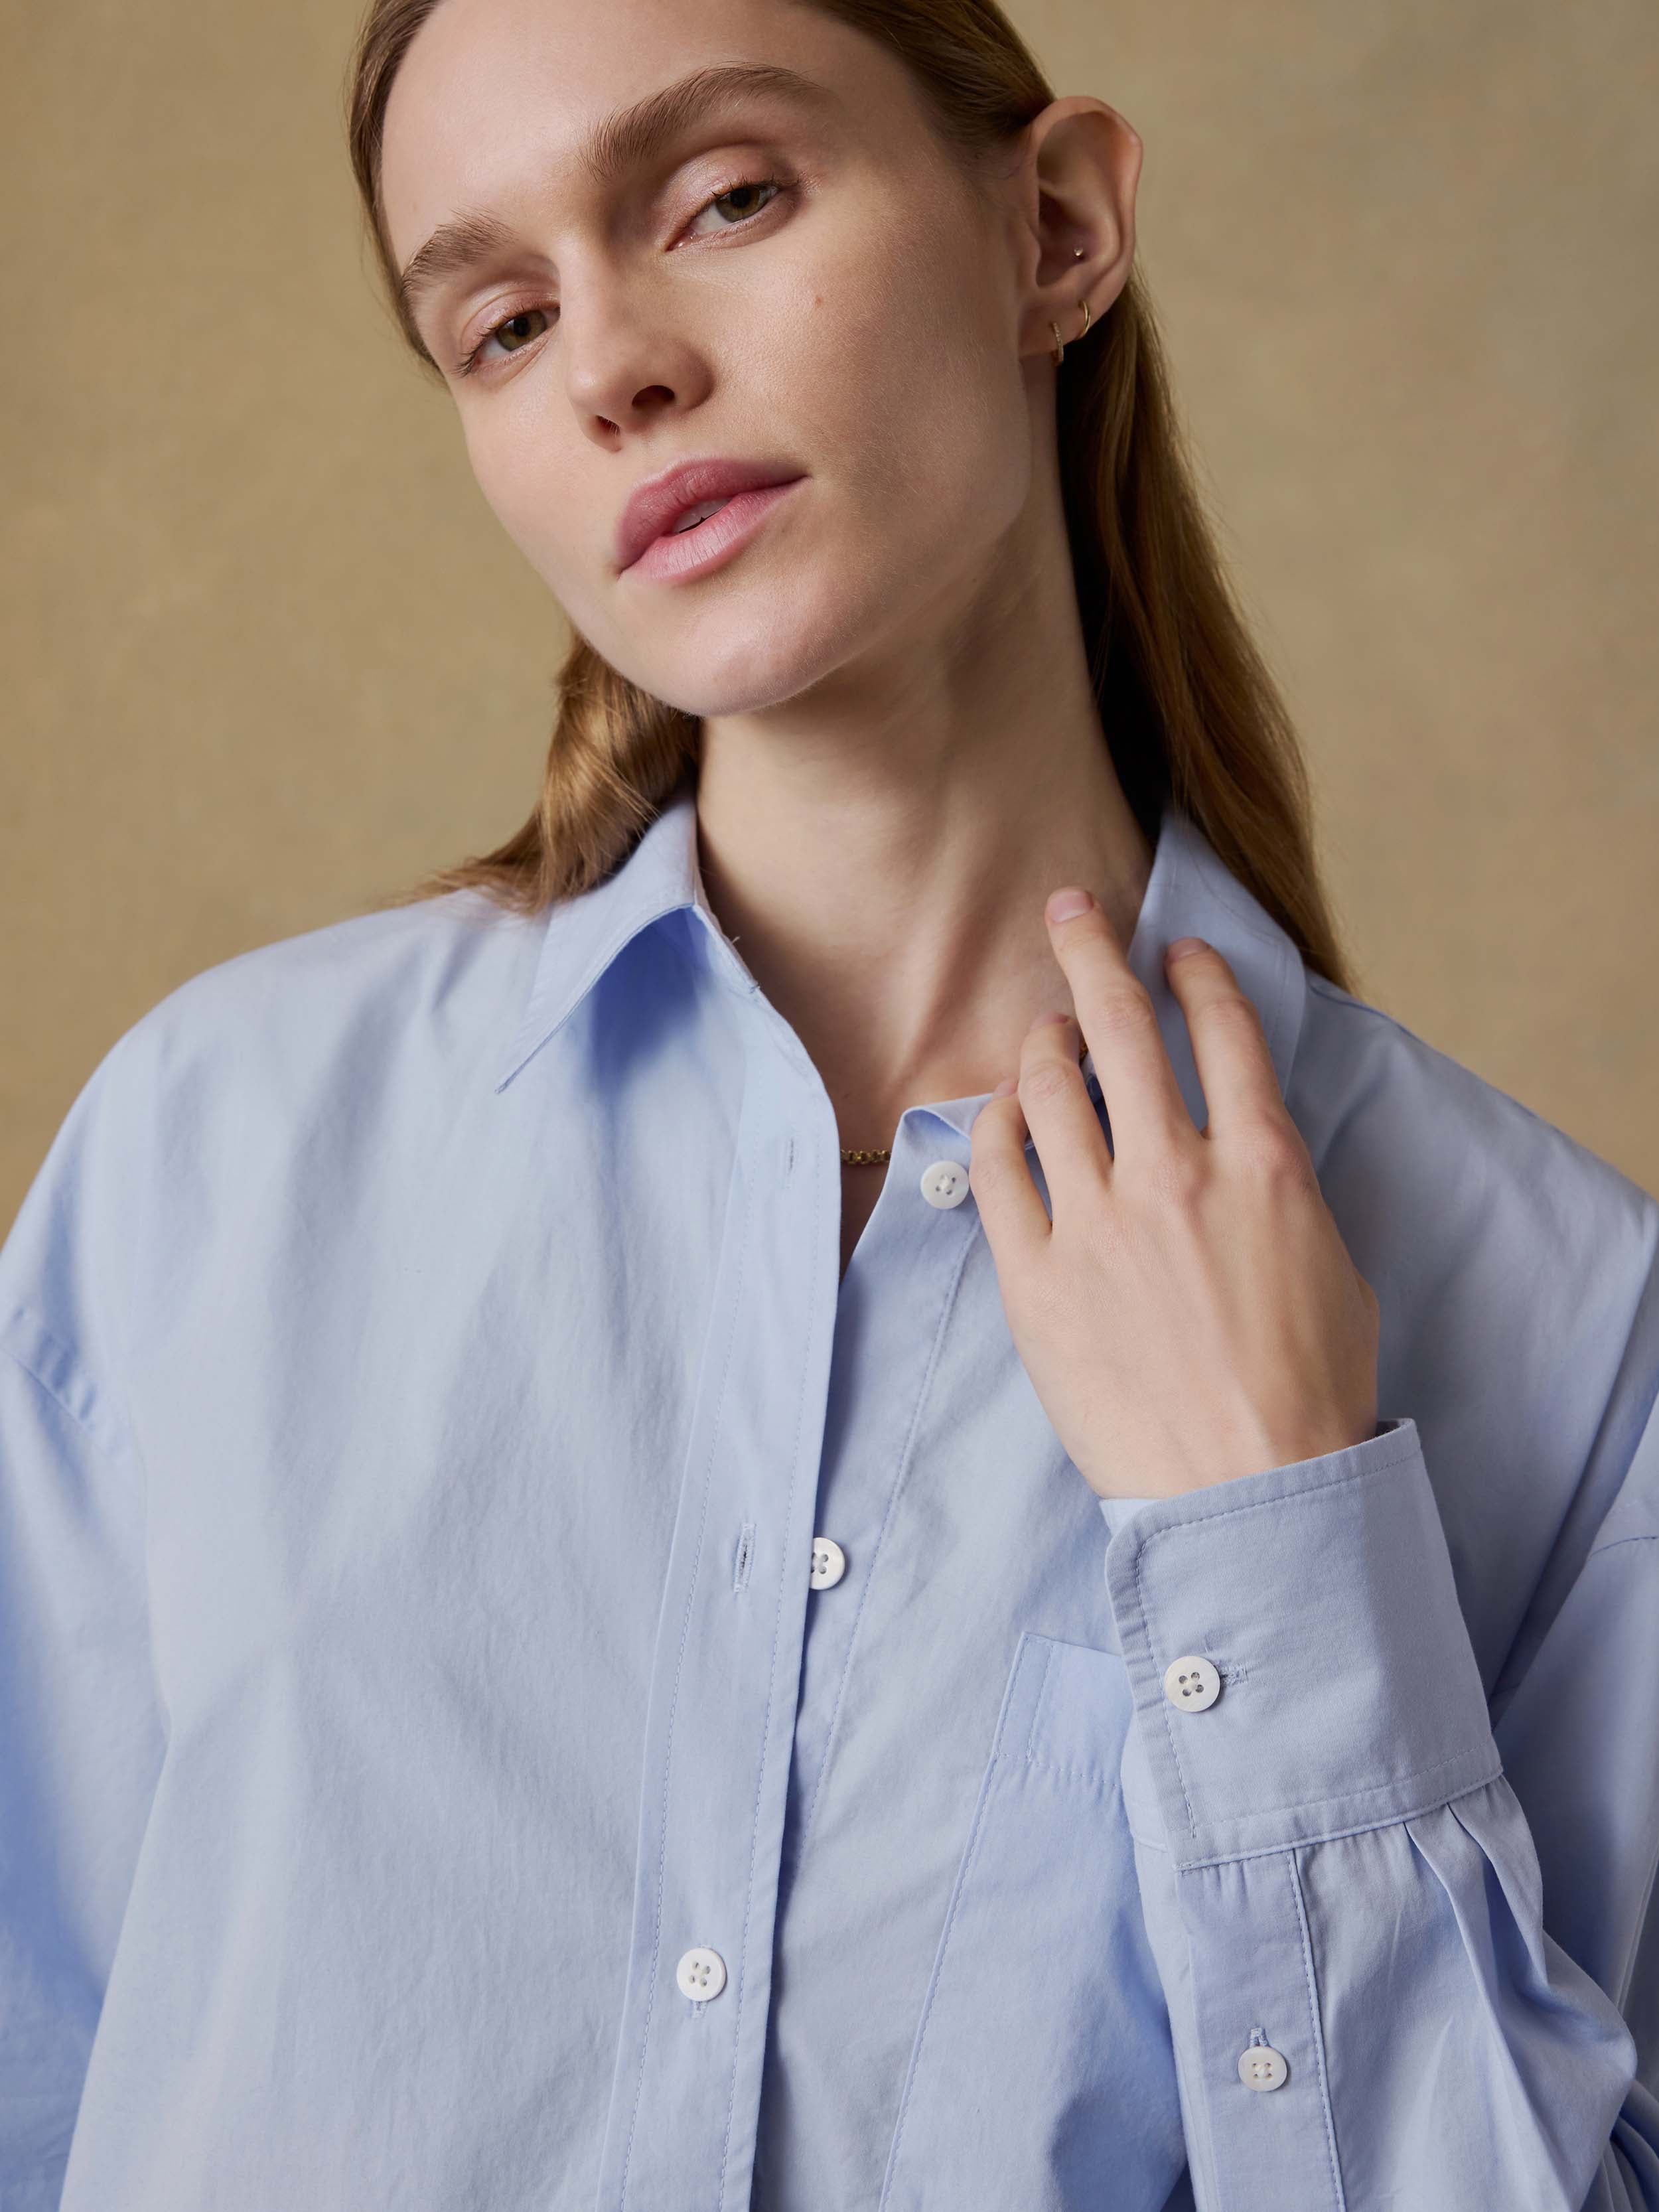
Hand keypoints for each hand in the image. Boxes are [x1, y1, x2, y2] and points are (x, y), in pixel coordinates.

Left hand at [969, 890, 1378, 1500]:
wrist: (1249, 1494)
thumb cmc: (1304, 1390)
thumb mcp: (1329, 1264)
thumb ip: (1277, 1186)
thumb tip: (1239, 1143)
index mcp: (1263, 1165)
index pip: (1223, 1031)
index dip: (1196, 974)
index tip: (1177, 950)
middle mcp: (1175, 1174)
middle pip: (1120, 1025)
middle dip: (1092, 950)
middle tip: (1071, 911)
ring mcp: (1098, 1222)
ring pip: (1049, 1087)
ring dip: (1043, 1039)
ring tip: (1044, 1029)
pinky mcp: (1036, 1276)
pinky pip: (1000, 1168)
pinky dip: (998, 1122)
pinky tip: (1005, 1111)